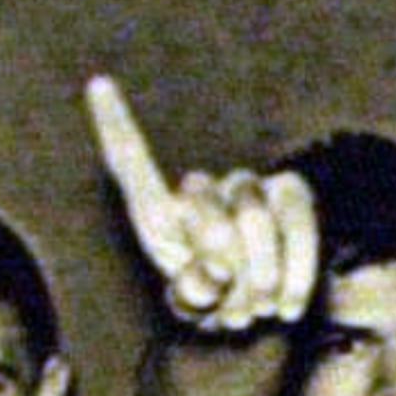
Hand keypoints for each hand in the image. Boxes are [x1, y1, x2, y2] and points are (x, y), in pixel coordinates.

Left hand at [86, 77, 318, 334]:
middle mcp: (201, 186)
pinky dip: (295, 272)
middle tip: (233, 310)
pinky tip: (288, 311)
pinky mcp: (290, 190)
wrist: (269, 306)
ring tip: (256, 308)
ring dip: (259, 281)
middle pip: (210, 220)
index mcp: (163, 213)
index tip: (98, 83)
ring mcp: (247, 184)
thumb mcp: (194, 304)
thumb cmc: (218, 299)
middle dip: (226, 273)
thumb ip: (194, 293)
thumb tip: (217, 275)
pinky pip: (297, 223)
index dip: (116, 127)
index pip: (133, 166)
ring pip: (255, 222)